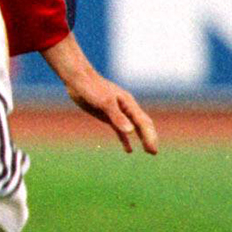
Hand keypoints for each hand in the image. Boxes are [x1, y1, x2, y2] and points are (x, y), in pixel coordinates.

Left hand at [40, 34, 158, 153]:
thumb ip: (117, 117)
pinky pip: (120, 129)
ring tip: (148, 151)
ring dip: (141, 138)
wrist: (77, 79)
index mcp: (128, 104)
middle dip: (149, 138)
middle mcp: (126, 108)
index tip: (152, 149)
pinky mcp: (107, 115)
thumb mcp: (104, 103)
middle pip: (142, 125)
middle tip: (154, 152)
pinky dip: (125, 139)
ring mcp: (117, 112)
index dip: (150, 136)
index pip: (143, 123)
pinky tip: (128, 150)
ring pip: (133, 127)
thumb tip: (131, 131)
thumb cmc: (91, 88)